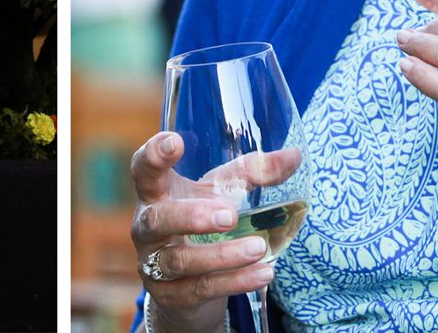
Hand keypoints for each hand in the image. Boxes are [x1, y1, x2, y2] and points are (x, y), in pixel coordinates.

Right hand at [128, 132, 277, 332]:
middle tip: (230, 215)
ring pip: (181, 260)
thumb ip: (253, 173)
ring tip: (258, 247)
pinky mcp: (172, 296)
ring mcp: (155, 264)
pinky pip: (202, 288)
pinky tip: (263, 273)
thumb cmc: (201, 224)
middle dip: (193, 216)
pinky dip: (234, 281)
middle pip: (158, 219)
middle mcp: (148, 228)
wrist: (186, 286)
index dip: (154, 155)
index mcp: (156, 193)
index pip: (143, 170)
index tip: (175, 141)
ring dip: (222, 255)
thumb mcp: (222, 193)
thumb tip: (294, 156)